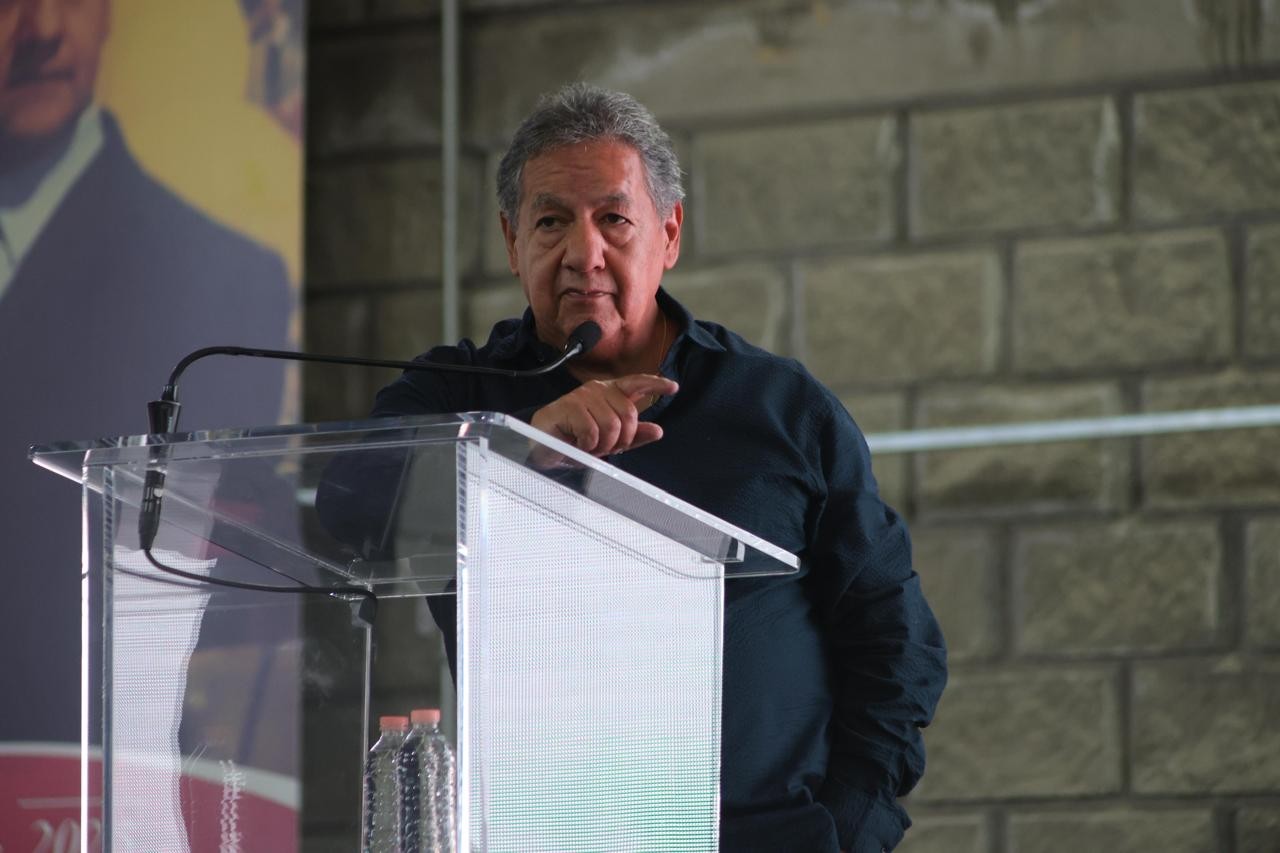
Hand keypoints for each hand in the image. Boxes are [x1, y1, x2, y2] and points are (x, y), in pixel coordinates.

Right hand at [531, 374, 677, 456]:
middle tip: (602, 446)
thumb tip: (658, 431)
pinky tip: (576, 442)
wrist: (543, 445)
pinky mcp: (568, 406)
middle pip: (628, 415)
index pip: (636, 383)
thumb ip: (634, 436)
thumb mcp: (609, 441)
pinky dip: (586, 446)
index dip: (656, 384)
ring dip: (601, 445)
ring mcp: (582, 396)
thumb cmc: (576, 440)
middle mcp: (598, 390)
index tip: (674, 387)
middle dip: (620, 439)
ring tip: (587, 445)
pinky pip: (592, 432)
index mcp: (610, 394)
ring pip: (611, 425)